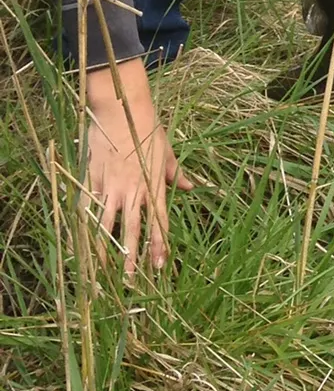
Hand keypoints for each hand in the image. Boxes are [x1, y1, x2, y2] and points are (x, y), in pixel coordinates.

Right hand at [85, 59, 192, 277]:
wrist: (120, 109)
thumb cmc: (147, 128)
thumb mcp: (167, 151)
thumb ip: (175, 173)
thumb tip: (191, 186)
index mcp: (154, 185)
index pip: (158, 221)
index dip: (159, 245)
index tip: (160, 265)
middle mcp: (133, 190)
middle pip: (133, 230)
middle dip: (132, 257)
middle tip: (132, 280)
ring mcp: (110, 185)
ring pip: (108, 223)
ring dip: (107, 248)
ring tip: (104, 270)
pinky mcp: (93, 178)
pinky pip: (89, 207)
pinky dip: (87, 226)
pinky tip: (84, 241)